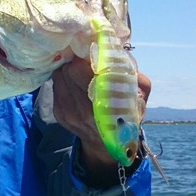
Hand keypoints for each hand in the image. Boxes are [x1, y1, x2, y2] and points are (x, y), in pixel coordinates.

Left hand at [52, 57, 151, 186]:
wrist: (107, 143)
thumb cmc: (126, 114)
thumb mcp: (139, 97)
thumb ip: (133, 75)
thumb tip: (119, 53)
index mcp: (102, 104)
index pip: (78, 69)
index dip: (83, 57)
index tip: (89, 51)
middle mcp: (81, 110)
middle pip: (66, 70)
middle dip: (74, 61)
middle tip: (82, 58)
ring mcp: (67, 112)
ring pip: (58, 77)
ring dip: (67, 70)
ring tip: (78, 70)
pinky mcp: (58, 113)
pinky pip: (55, 87)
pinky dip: (64, 81)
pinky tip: (74, 83)